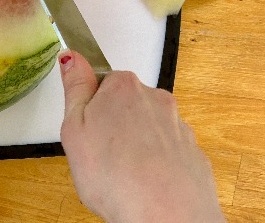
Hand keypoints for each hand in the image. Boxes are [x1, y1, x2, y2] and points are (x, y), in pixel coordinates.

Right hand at [59, 50, 223, 221]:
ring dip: (135, 147)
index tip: (85, 132)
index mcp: (123, 87)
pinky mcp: (193, 154)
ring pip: (148, 131)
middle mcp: (156, 99)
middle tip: (97, 156)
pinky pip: (166, 154)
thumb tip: (71, 58)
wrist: (166, 216)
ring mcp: (179, 127)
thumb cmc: (115, 176)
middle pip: (126, 105)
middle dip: (113, 126)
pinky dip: (155, 165)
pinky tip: (143, 185)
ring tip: (120, 176)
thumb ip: (74, 88)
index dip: (89, 109)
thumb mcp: (74, 128)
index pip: (101, 83)